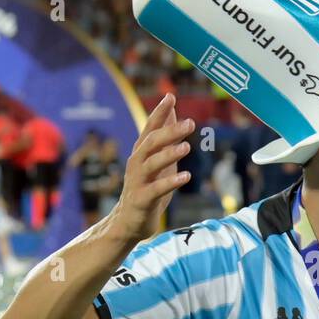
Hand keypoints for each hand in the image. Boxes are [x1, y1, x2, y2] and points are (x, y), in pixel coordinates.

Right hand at [109, 93, 191, 239]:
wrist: (128, 222)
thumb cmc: (147, 188)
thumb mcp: (158, 161)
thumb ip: (165, 139)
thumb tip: (174, 113)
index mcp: (141, 153)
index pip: (149, 128)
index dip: (159, 112)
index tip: (171, 97)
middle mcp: (137, 163)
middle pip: (151, 142)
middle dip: (169, 131)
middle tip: (190, 123)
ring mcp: (138, 181)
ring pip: (152, 164)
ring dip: (169, 154)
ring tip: (187, 147)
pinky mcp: (142, 199)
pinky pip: (156, 189)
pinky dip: (170, 182)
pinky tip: (186, 176)